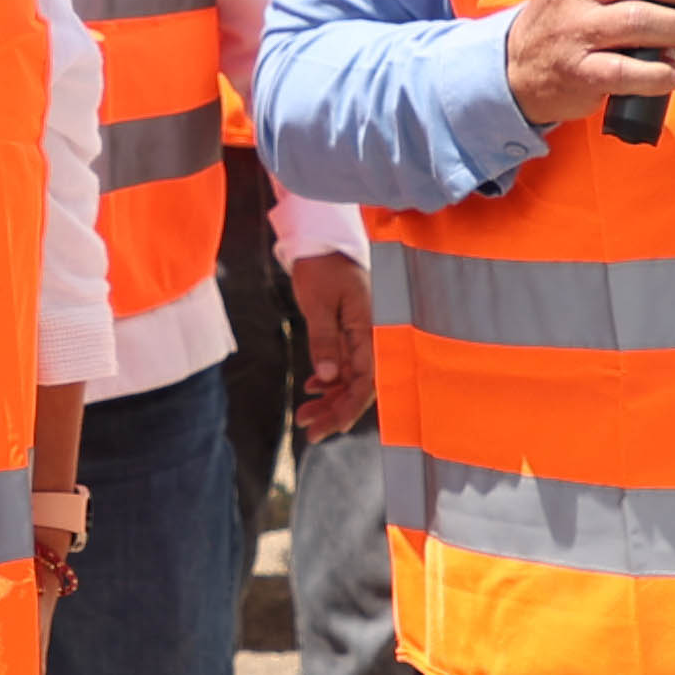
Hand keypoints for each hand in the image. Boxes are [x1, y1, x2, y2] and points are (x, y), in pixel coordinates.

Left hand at [287, 243, 373, 439]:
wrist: (321, 243)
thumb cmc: (323, 267)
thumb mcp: (318, 304)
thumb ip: (325, 340)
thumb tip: (329, 376)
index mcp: (370, 330)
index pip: (367, 379)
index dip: (351, 406)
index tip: (333, 426)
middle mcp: (370, 337)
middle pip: (359, 386)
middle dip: (336, 411)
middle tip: (310, 432)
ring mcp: (361, 337)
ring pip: (350, 380)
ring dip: (329, 400)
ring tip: (304, 417)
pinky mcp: (350, 334)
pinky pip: (344, 366)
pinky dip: (329, 381)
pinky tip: (313, 389)